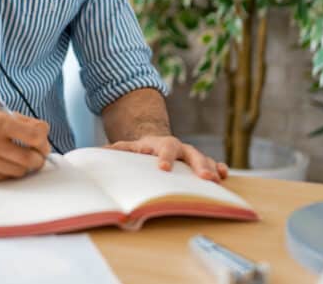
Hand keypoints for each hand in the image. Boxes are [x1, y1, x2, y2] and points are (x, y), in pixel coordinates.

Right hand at [0, 108, 50, 181]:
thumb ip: (18, 121)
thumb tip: (42, 133)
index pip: (33, 135)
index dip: (43, 138)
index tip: (43, 139)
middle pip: (30, 158)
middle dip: (39, 156)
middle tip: (39, 153)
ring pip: (19, 171)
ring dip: (25, 165)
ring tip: (21, 157)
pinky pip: (5, 177)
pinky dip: (9, 170)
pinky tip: (4, 161)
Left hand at [107, 135, 228, 181]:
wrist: (155, 143)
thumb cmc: (141, 150)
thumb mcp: (129, 147)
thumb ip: (117, 149)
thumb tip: (98, 151)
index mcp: (160, 143)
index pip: (165, 148)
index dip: (165, 157)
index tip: (164, 168)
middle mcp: (179, 147)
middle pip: (190, 153)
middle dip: (199, 165)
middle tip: (205, 178)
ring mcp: (191, 154)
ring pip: (204, 159)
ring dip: (211, 168)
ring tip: (217, 179)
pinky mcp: (200, 162)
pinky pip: (213, 163)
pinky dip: (219, 168)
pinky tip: (224, 175)